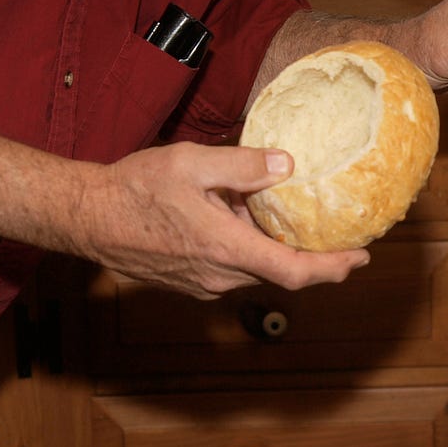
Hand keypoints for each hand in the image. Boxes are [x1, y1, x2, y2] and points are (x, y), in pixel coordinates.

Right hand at [73, 141, 369, 299]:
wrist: (86, 216)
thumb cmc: (135, 188)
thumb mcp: (192, 162)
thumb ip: (242, 165)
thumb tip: (286, 165)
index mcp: (225, 249)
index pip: (294, 271)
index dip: (333, 268)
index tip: (360, 257)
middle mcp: (218, 276)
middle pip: (278, 270)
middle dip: (305, 249)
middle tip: (329, 223)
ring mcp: (202, 283)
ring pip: (253, 267)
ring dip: (268, 242)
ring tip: (270, 205)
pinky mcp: (189, 281)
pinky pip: (231, 267)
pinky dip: (245, 244)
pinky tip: (235, 212)